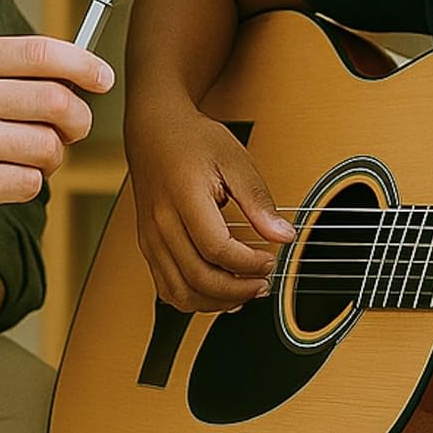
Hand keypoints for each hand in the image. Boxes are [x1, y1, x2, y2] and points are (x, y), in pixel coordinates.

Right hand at [0, 35, 112, 237]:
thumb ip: (11, 70)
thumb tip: (79, 74)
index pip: (40, 53)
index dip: (82, 65)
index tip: (102, 78)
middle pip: (56, 101)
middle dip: (78, 118)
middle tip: (74, 127)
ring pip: (49, 146)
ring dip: (54, 155)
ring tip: (33, 155)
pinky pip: (31, 182)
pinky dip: (30, 182)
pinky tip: (7, 176)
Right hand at [126, 102, 294, 311]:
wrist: (155, 130)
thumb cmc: (193, 140)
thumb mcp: (235, 160)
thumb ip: (258, 200)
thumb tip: (283, 235)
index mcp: (184, 197)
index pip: (216, 249)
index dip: (249, 263)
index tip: (271, 260)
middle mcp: (161, 223)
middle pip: (198, 277)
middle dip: (237, 289)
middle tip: (262, 283)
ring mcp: (151, 238)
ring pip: (180, 293)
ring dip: (216, 302)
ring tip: (243, 291)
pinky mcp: (148, 245)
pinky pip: (167, 288)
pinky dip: (194, 299)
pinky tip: (218, 291)